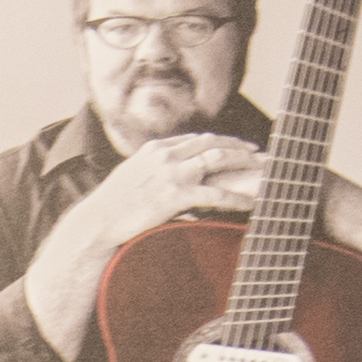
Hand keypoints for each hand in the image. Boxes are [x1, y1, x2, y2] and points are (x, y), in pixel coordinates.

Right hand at [19, 132, 269, 357]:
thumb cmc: (113, 207)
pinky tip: (251, 203)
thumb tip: (166, 175)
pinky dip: (237, 197)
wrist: (98, 222)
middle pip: (212, 143)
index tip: (238, 146)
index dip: (221, 141)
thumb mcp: (132, 178)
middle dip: (239, 147)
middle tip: (260, 153)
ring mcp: (171, 173)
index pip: (196, 139)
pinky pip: (215, 193)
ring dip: (244, 164)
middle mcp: (166, 155)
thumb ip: (152, 170)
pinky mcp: (175, 195)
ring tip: (263, 172)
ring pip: (218, 160)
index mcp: (156, 149)